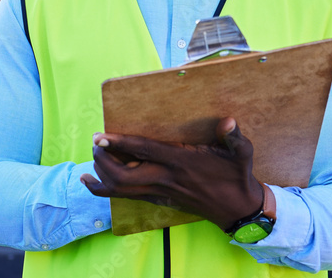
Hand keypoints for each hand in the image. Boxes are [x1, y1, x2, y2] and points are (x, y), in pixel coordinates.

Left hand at [79, 117, 264, 231]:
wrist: (238, 210)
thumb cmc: (236, 177)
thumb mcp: (241, 155)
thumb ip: (234, 138)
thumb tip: (228, 122)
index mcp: (180, 163)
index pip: (143, 152)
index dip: (119, 144)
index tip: (100, 136)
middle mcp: (165, 178)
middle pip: (122, 175)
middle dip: (103, 159)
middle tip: (96, 142)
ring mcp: (160, 192)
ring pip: (120, 189)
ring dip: (101, 173)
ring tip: (93, 156)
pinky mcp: (158, 200)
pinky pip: (125, 197)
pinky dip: (104, 189)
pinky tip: (90, 180)